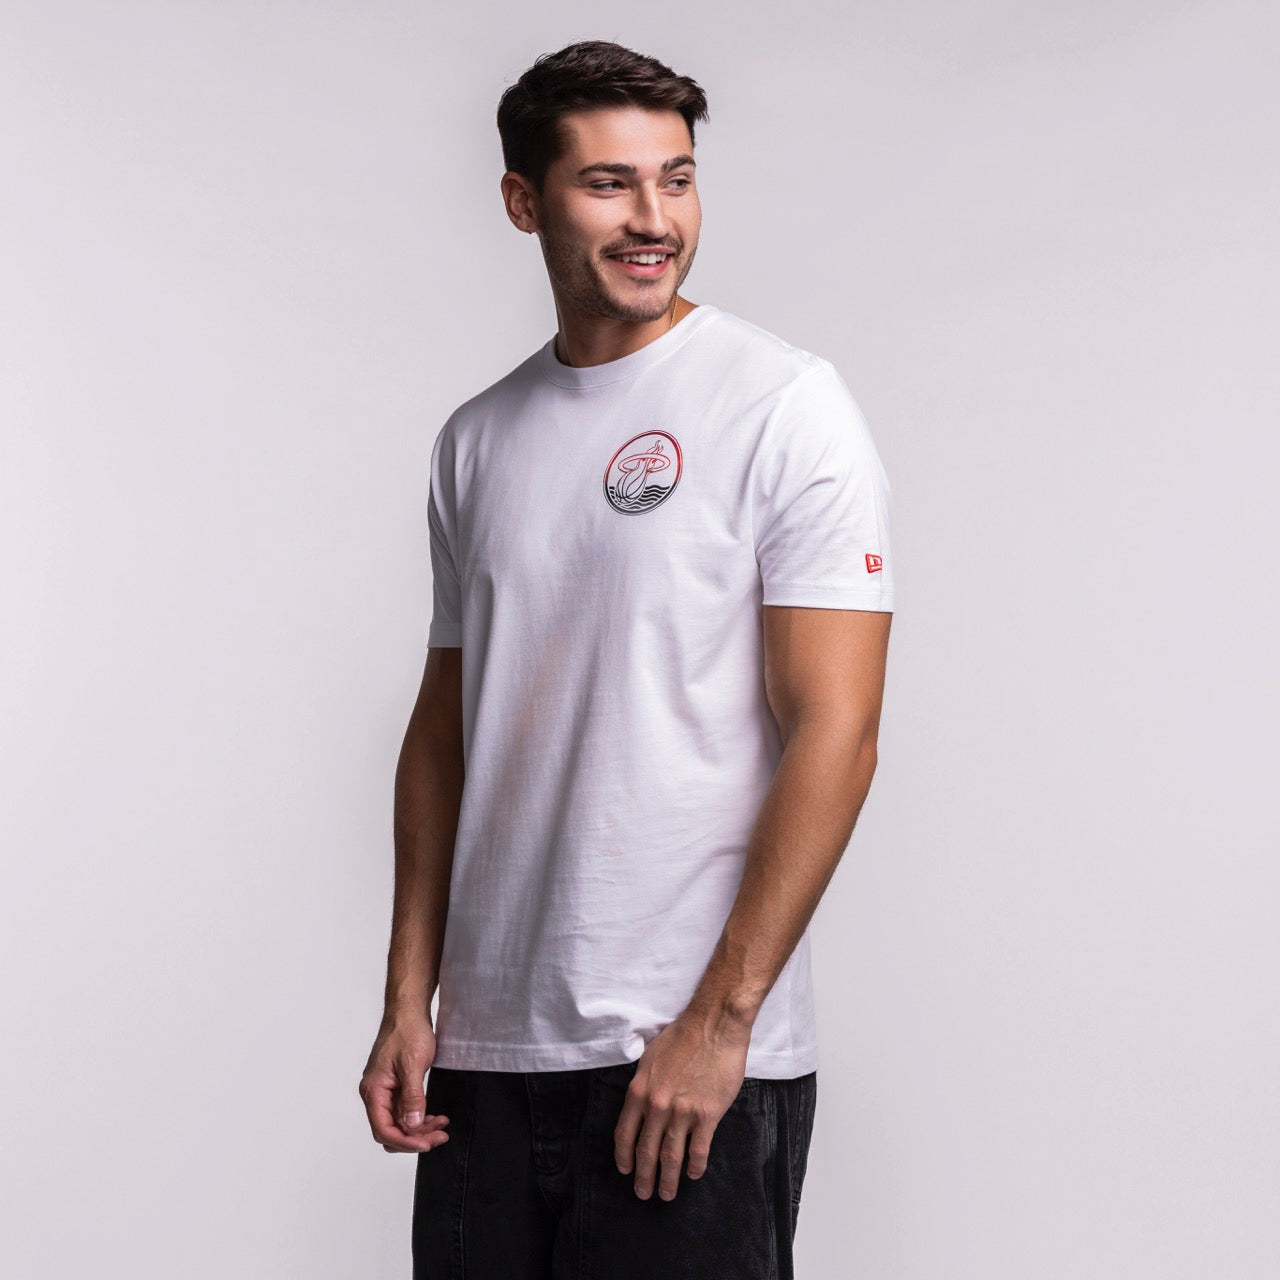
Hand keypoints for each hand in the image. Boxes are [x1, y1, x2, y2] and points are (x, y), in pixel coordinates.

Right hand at [358, 1011, 450, 1152]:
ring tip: (442, 1126)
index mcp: (373, 1090)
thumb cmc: (407, 1031)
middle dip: (415, 1138)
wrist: (409, 1011)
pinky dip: (419, 1117)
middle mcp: (375, 1094)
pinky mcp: (395, 1087)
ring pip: (399, 1122)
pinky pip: (404, 1111)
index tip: (426, 1144)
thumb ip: (412, 1096)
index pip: (383, 1129)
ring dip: (420, 1129)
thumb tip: (412, 1125)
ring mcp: (385, 1091)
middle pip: (391, 1130)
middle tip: (439, 1136)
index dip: (405, 1141)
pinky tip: (435, 1116)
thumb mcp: (413, 1065)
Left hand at [613, 1010, 751, 1201]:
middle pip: (646, 1151)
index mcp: (639, 1090)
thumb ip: (643, 1084)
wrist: (714, 1026)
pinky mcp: (707, 1115)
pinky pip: (698, 1150)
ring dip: (668, 1180)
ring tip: (666, 1194)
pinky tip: (693, 1174)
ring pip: (671, 1156)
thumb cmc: (682, 1037)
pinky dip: (695, 1166)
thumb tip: (639, 1105)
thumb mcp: (650, 1057)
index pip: (624, 1133)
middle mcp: (657, 1105)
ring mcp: (682, 1112)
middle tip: (643, 1193)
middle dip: (643, 1177)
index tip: (625, 1170)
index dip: (624, 1156)